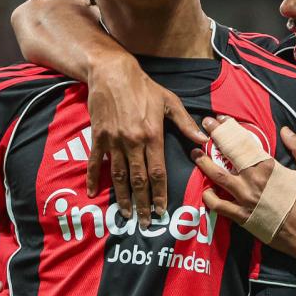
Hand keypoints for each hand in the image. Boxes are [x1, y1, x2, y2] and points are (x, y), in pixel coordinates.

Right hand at [86, 55, 206, 225]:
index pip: (158, 172)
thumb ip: (185, 124)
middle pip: (138, 180)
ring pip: (118, 176)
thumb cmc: (143, 86)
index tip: (161, 211)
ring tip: (125, 214)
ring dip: (122, 197)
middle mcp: (133, 142)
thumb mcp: (169, 101)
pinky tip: (93, 193)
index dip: (159, 194)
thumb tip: (203, 141)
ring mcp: (114, 141)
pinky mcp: (98, 137)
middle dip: (142, 203)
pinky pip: (95, 162)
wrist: (112, 72)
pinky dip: (93, 179)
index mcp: (152, 135)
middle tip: (144, 222)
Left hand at [193, 119, 295, 256]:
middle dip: (214, 138)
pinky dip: (209, 197)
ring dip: (204, 164)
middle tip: (204, 126)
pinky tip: (205, 190)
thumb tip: (284, 130)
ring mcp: (244, 199)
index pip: (243, 142)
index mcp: (268, 167)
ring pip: (217, 177)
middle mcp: (252, 181)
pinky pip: (219, 206)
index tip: (219, 119)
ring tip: (195, 154)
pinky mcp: (241, 217)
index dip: (229, 128)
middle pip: (227, 154)